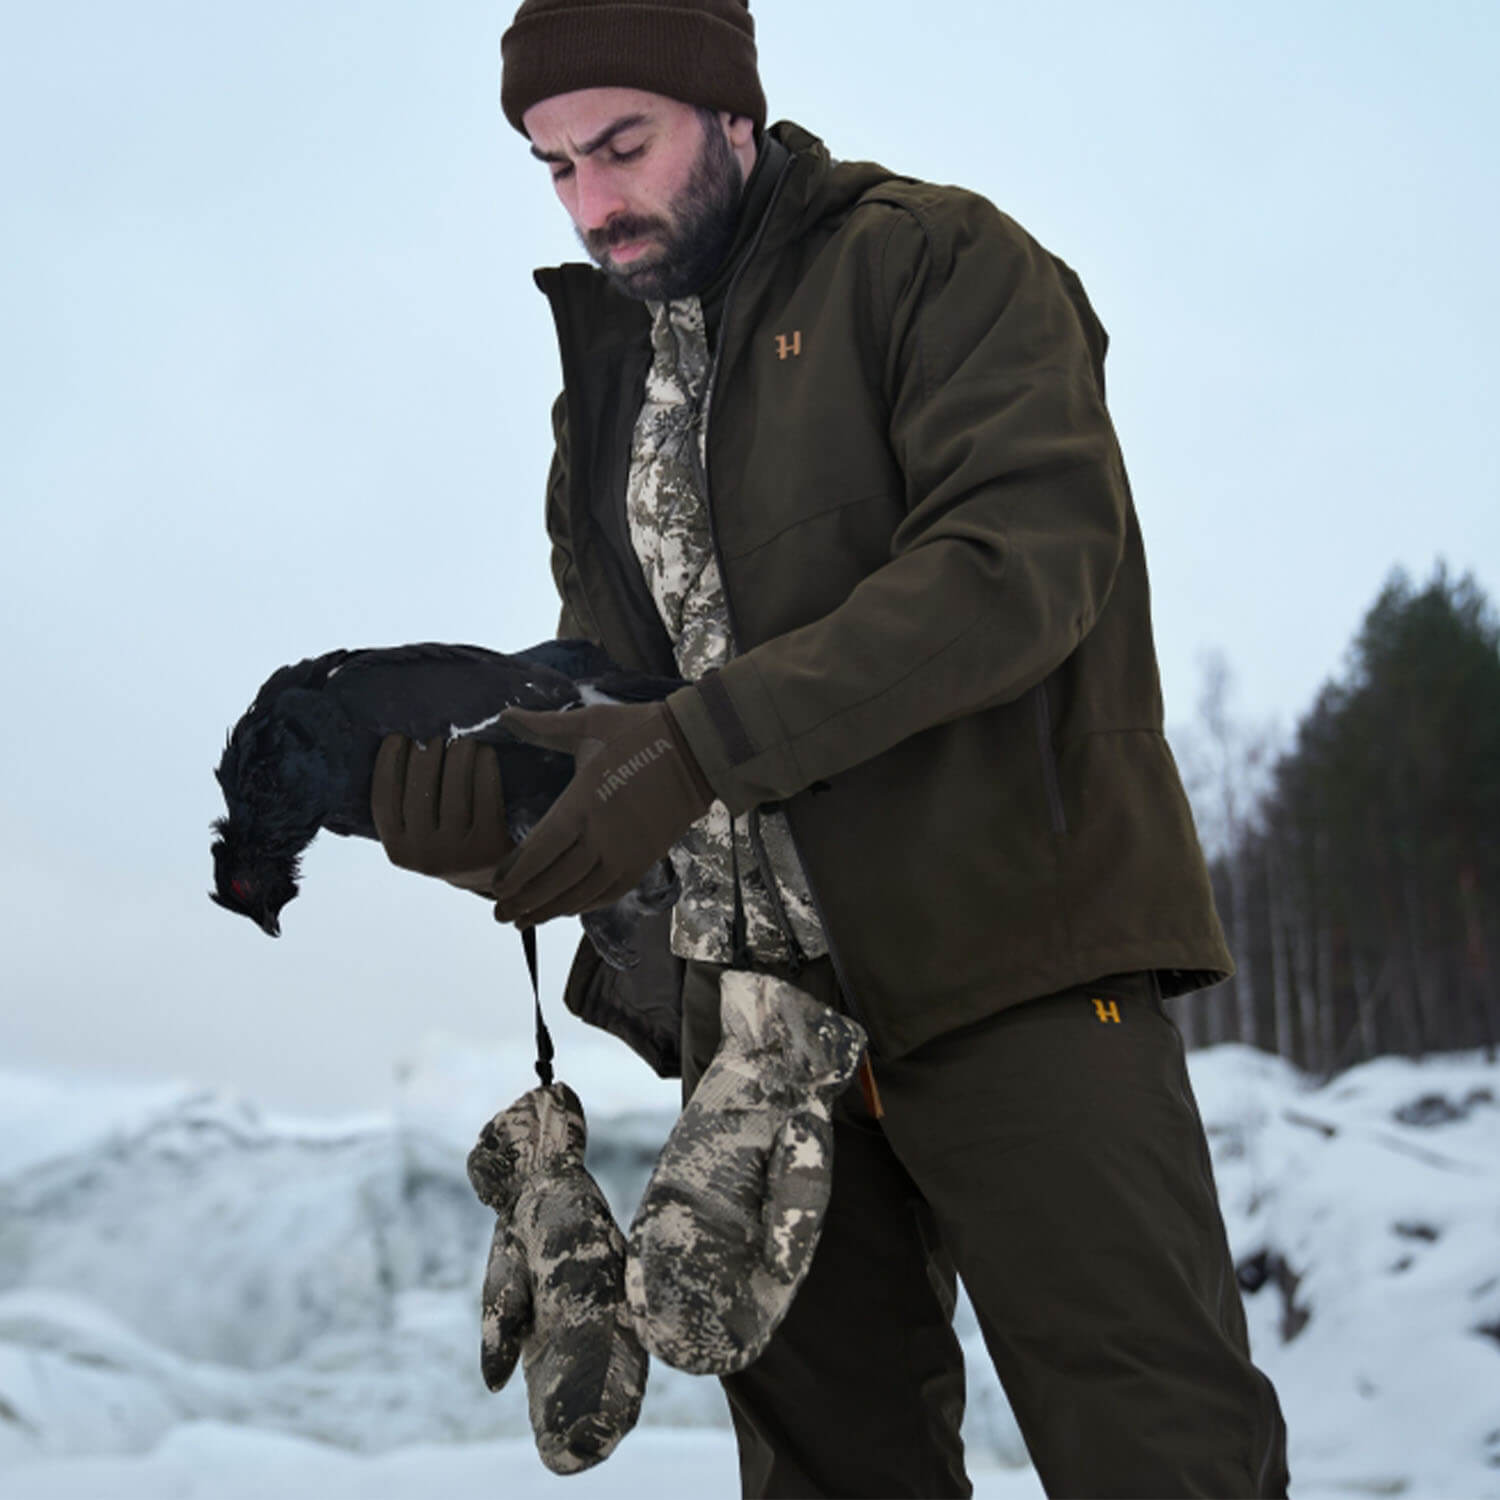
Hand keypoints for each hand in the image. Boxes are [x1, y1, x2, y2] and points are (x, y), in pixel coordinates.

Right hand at [371, 734, 512, 894]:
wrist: (498, 876)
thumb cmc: (453, 839)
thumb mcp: (422, 832)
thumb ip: (406, 801)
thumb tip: (397, 742)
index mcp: (398, 850)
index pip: (384, 799)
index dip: (387, 763)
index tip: (396, 736)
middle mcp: (423, 855)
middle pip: (419, 790)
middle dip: (426, 753)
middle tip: (436, 731)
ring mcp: (457, 854)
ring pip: (454, 791)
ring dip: (457, 755)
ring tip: (463, 737)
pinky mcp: (490, 846)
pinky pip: (485, 796)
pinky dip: (484, 768)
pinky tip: (485, 751)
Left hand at [491, 700, 712, 925]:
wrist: (698, 748)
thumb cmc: (641, 730)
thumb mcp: (590, 723)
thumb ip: (544, 727)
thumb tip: (505, 715)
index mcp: (583, 802)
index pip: (540, 849)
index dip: (515, 872)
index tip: (494, 885)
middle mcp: (602, 836)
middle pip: (555, 880)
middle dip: (524, 900)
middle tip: (498, 913)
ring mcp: (625, 853)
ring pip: (581, 893)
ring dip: (550, 910)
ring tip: (525, 920)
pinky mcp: (644, 860)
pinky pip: (610, 893)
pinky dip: (585, 905)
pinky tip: (567, 910)